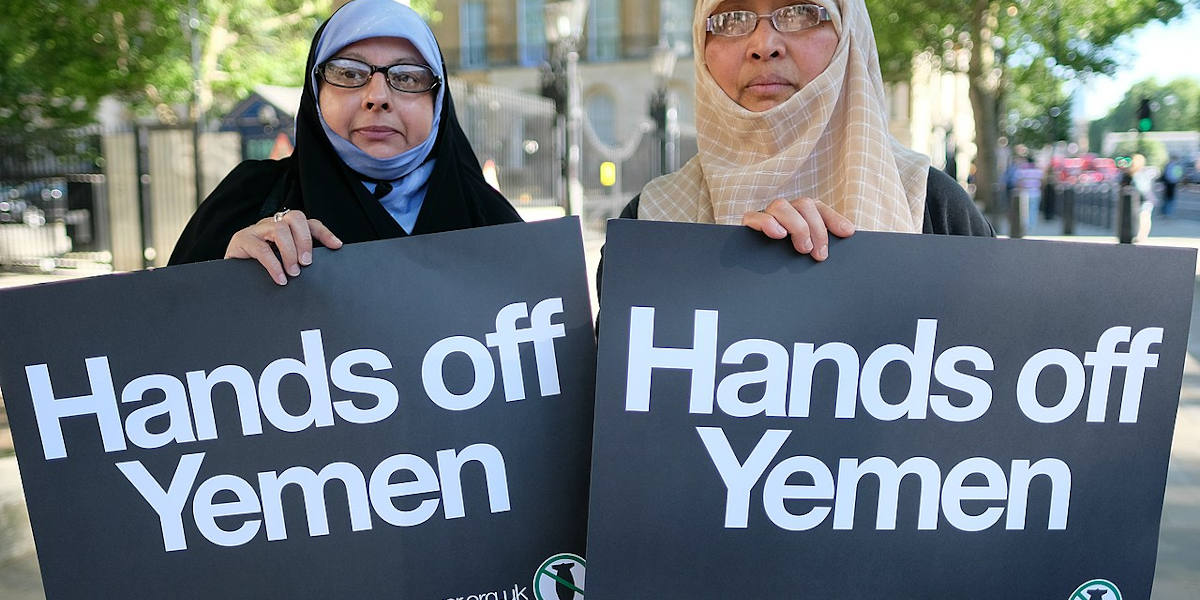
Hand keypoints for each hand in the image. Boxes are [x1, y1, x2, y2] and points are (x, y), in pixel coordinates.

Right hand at [224, 209, 342, 284]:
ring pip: (279, 229)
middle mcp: (272, 224)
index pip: (309, 223)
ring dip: (290, 252)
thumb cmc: (261, 271)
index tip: (337, 246)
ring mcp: (256, 229)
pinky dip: (273, 265)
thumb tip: (324, 271)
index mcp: (286, 228)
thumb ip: (300, 261)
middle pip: (295, 217)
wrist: (231, 278)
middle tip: (307, 262)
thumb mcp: (285, 264)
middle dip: (305, 240)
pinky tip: (280, 278)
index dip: (324, 233)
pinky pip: (261, 248)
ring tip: (293, 272)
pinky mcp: (241, 240)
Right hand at [742, 198, 854, 260]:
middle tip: (819, 254)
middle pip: (804, 204)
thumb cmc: (784, 263)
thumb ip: (821, 245)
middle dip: (816, 229)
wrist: (751, 277)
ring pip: (781, 206)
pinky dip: (767, 223)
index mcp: (799, 215)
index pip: (819, 208)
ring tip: (803, 248)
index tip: (847, 233)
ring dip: (797, 226)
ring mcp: (765, 216)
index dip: (834, 218)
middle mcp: (783, 212)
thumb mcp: (807, 252)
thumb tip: (847, 233)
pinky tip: (778, 235)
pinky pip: (754, 216)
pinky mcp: (748, 225)